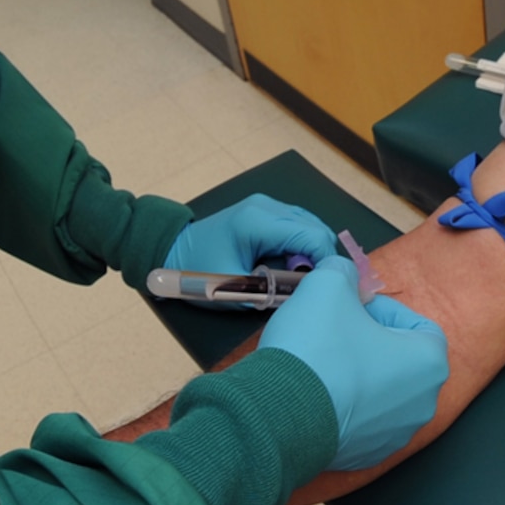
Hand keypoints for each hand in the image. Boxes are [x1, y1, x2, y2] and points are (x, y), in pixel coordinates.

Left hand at [165, 195, 336, 281]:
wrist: (172, 250)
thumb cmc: (196, 270)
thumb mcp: (231, 289)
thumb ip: (268, 294)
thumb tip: (303, 299)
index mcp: (257, 222)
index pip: (310, 236)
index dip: (327, 261)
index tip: (331, 286)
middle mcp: (266, 206)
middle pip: (315, 227)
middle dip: (323, 257)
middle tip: (321, 286)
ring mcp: (266, 205)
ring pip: (309, 224)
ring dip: (314, 250)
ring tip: (309, 278)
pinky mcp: (265, 210)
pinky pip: (297, 224)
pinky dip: (304, 244)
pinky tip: (298, 266)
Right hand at [260, 255, 449, 469]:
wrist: (277, 415)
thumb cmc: (316, 348)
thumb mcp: (328, 283)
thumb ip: (344, 272)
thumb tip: (344, 277)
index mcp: (429, 363)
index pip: (416, 324)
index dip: (382, 309)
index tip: (351, 309)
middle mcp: (423, 405)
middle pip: (400, 359)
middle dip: (369, 341)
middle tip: (333, 330)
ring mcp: (395, 437)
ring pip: (380, 392)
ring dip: (356, 374)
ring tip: (320, 362)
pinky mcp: (365, 458)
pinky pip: (359, 421)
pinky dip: (342, 405)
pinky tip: (313, 394)